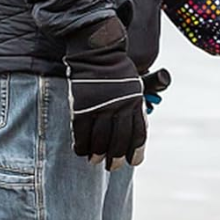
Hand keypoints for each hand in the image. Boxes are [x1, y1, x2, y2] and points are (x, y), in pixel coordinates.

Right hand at [64, 15, 146, 170]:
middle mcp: (120, 107)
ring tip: (95, 161)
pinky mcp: (82, 106)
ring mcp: (100, 107)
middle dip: (116, 157)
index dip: (136, 151)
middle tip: (112, 166)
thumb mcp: (135, 87)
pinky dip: (81, 144)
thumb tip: (136, 130)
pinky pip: (81, 131)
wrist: (98, 53)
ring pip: (100, 139)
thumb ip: (135, 108)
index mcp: (135, 103)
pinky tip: (81, 151)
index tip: (133, 162)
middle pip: (119, 141)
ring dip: (98, 154)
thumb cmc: (118, 71)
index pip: (139, 134)